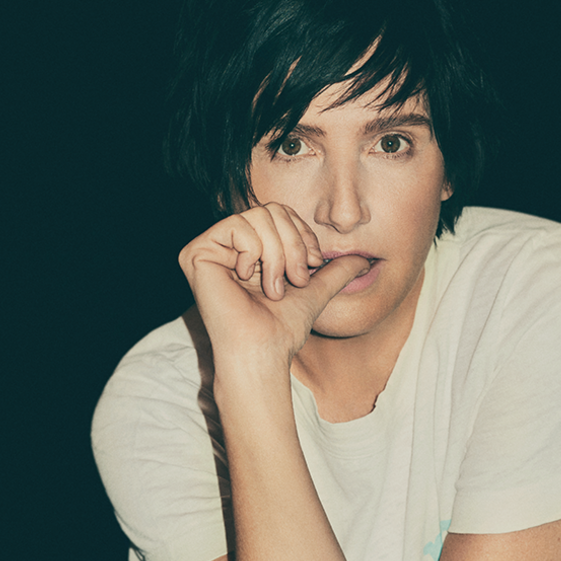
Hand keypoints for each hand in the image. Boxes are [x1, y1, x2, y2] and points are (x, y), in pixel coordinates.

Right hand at [178, 203, 370, 367]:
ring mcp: (208, 248)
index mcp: (246, 249)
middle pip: (269, 209)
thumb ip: (334, 272)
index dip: (302, 234)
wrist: (264, 350)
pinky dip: (255, 253)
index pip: (278, 212)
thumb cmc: (282, 328)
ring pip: (256, 217)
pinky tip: (248, 279)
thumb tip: (364, 259)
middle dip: (292, 245)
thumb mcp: (314, 291)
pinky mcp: (196, 253)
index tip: (312, 266)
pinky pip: (238, 226)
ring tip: (274, 287)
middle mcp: (224, 245)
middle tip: (294, 280)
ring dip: (277, 255)